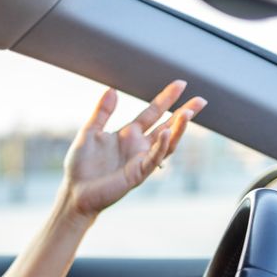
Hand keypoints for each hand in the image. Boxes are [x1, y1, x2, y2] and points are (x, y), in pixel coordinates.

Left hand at [61, 81, 206, 219]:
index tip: (180, 84)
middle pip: (168, 126)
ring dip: (179, 129)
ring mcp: (140, 160)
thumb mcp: (89, 132)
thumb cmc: (81, 166)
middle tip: (202, 100)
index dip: (166, 99)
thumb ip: (102, 112)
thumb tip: (112, 89)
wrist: (75, 192)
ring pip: (167, 143)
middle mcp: (138, 146)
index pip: (153, 113)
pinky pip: (154, 158)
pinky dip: (162, 146)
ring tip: (188, 113)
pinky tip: (168, 133)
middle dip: (184, 113)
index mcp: (128, 134)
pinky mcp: (137, 173)